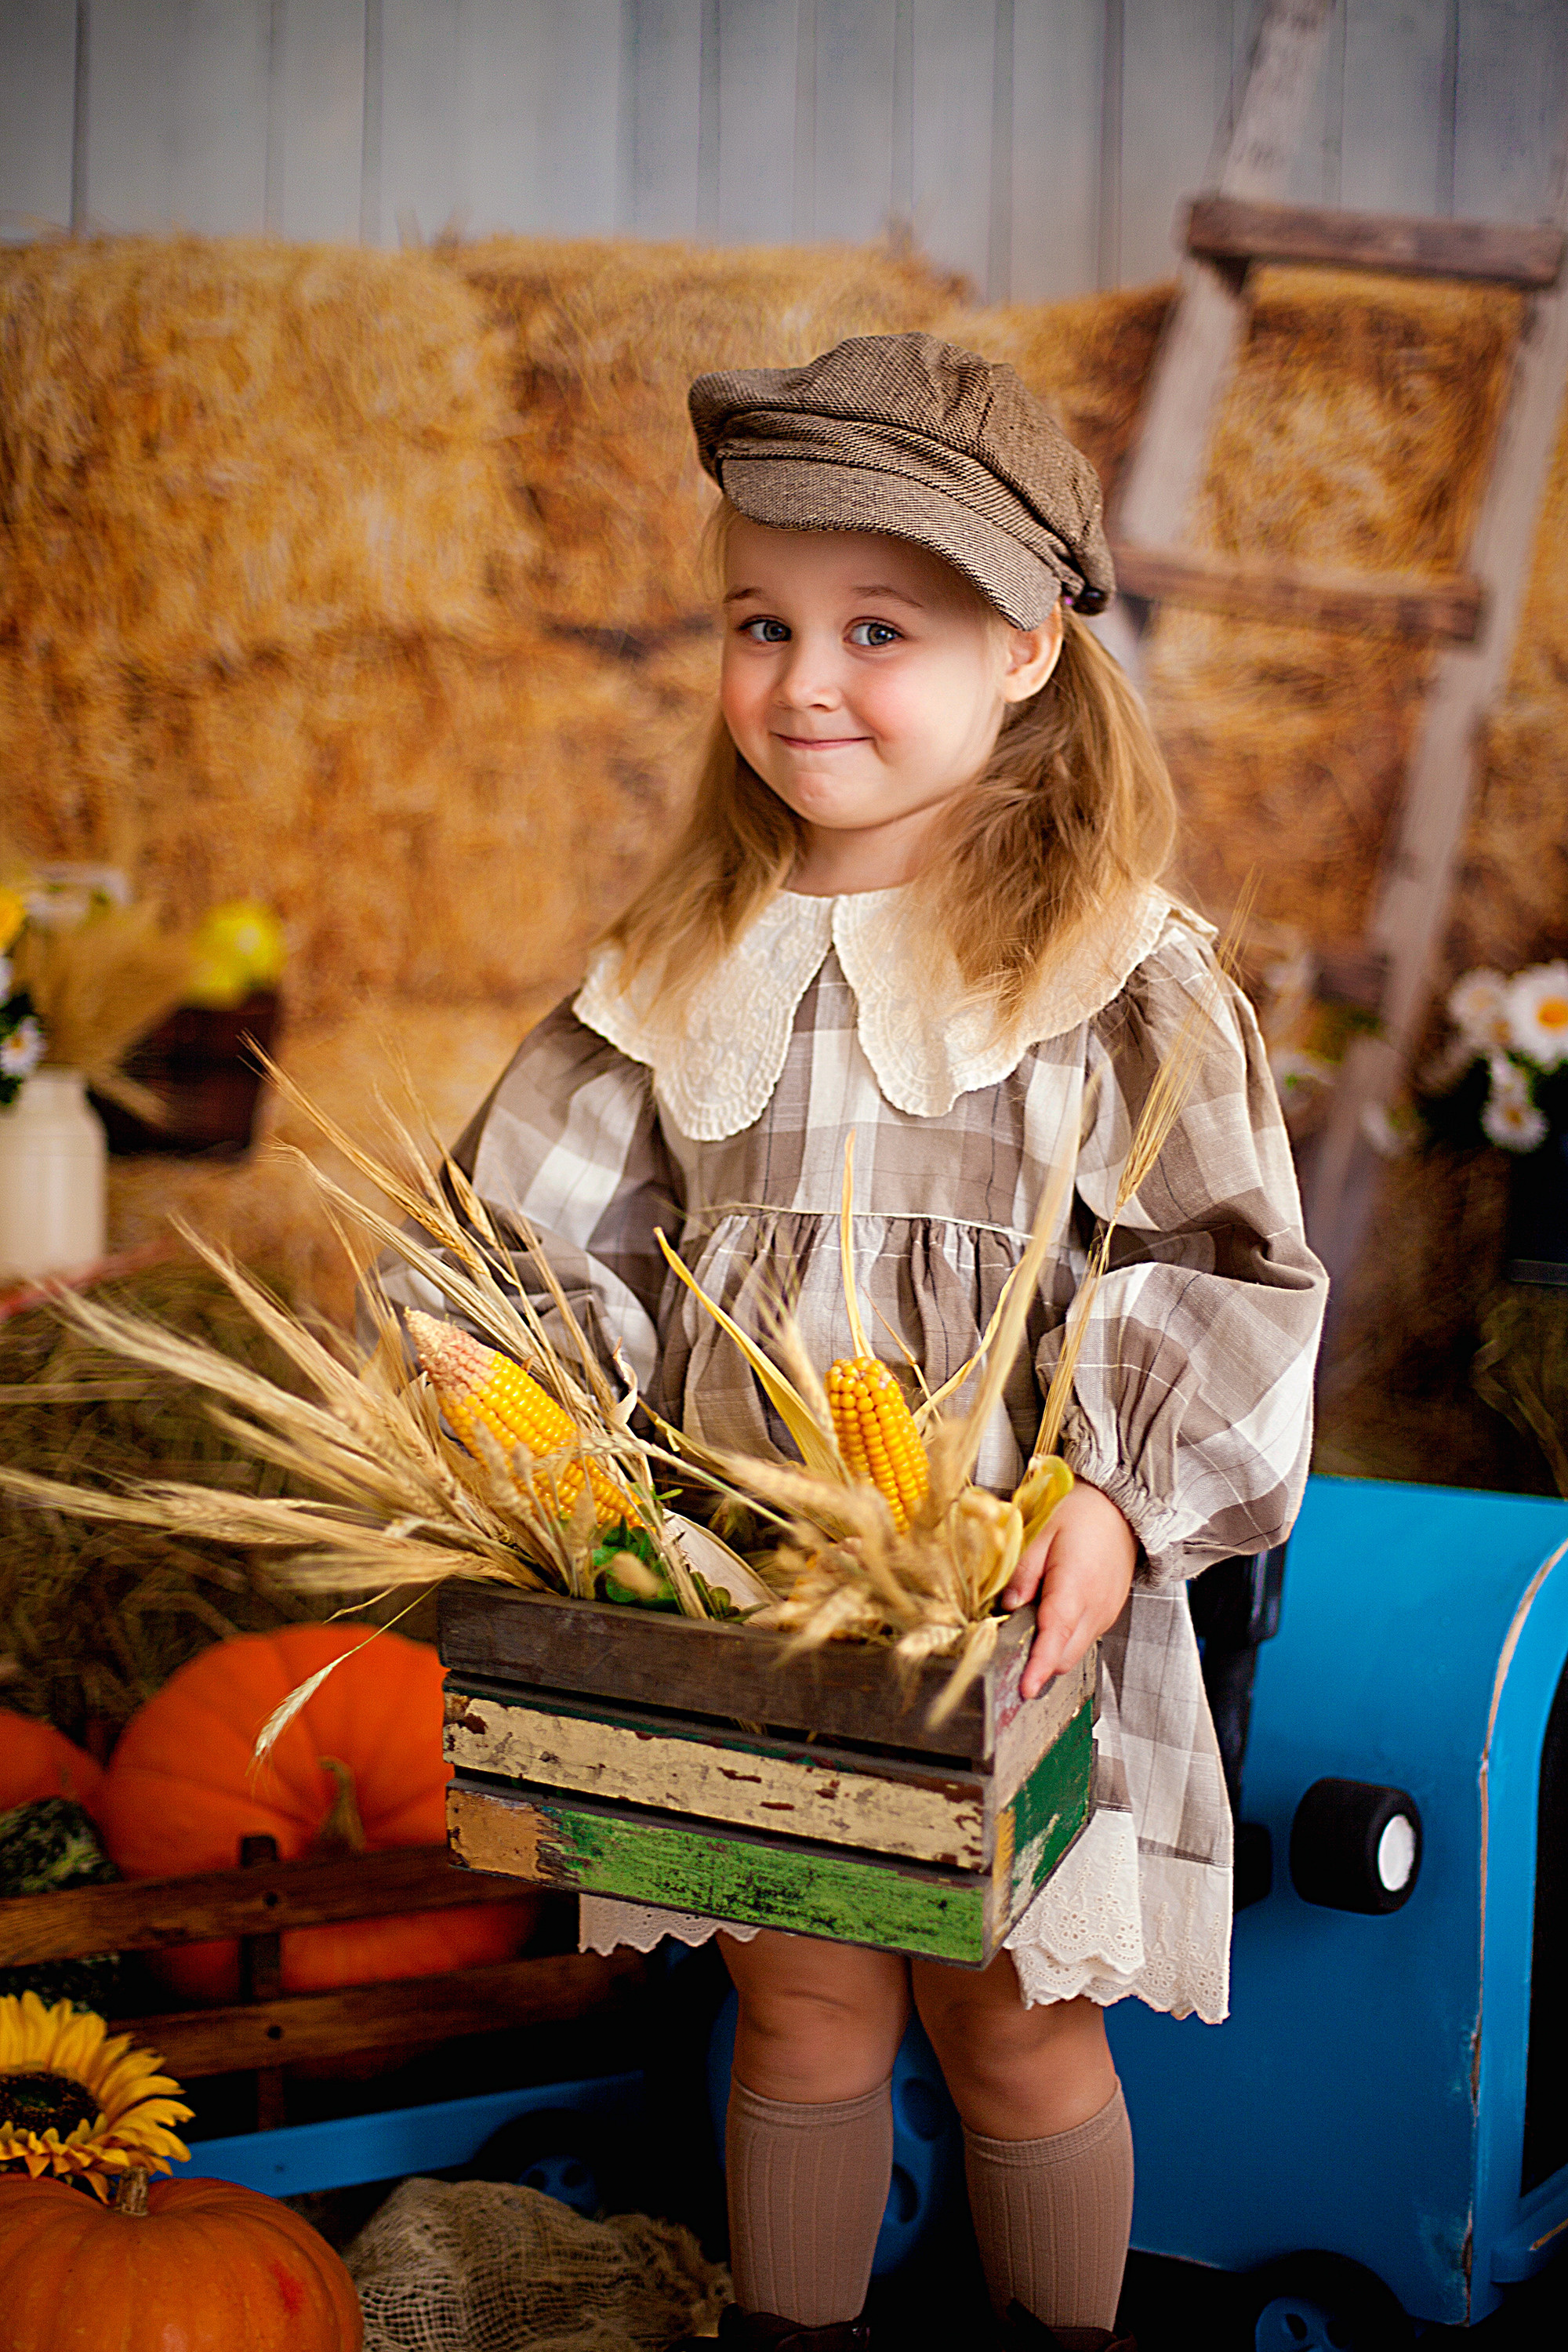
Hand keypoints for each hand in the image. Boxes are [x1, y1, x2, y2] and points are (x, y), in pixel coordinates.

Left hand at [1001, 1480, 1136, 1699]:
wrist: (1121, 1510)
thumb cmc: (1081, 1515)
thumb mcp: (1042, 1533)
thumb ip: (1023, 1573)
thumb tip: (1007, 1606)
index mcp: (1076, 1585)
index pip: (1055, 1635)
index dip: (1039, 1666)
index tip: (1025, 1688)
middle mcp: (1095, 1607)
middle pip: (1065, 1656)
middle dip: (1039, 1664)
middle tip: (1010, 1655)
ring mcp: (1105, 1614)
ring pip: (1075, 1652)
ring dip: (1052, 1652)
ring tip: (1030, 1629)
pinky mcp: (1109, 1614)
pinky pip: (1084, 1638)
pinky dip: (1065, 1639)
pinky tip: (1051, 1617)